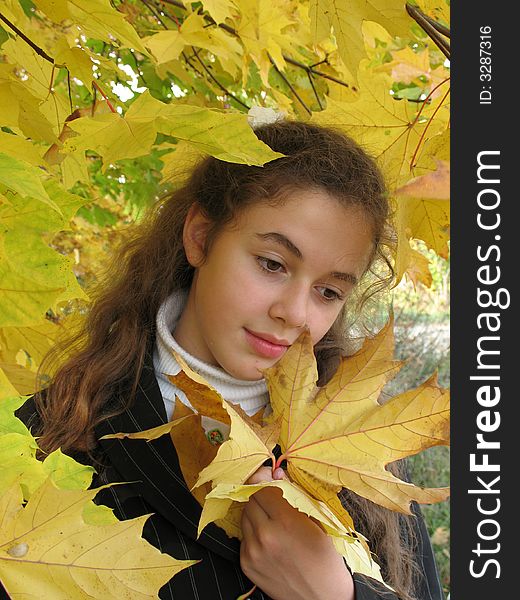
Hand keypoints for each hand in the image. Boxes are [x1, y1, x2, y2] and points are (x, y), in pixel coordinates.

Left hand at [240, 467, 353, 599]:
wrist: (322, 597)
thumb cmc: (325, 558)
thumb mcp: (317, 520)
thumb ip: (294, 494)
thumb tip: (277, 473)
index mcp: (285, 521)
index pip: (261, 486)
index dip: (265, 479)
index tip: (269, 477)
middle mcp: (265, 535)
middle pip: (250, 499)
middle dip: (261, 496)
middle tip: (275, 501)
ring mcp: (253, 550)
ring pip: (244, 515)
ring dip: (256, 513)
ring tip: (273, 521)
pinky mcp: (246, 563)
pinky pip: (243, 535)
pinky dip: (253, 532)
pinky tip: (269, 539)